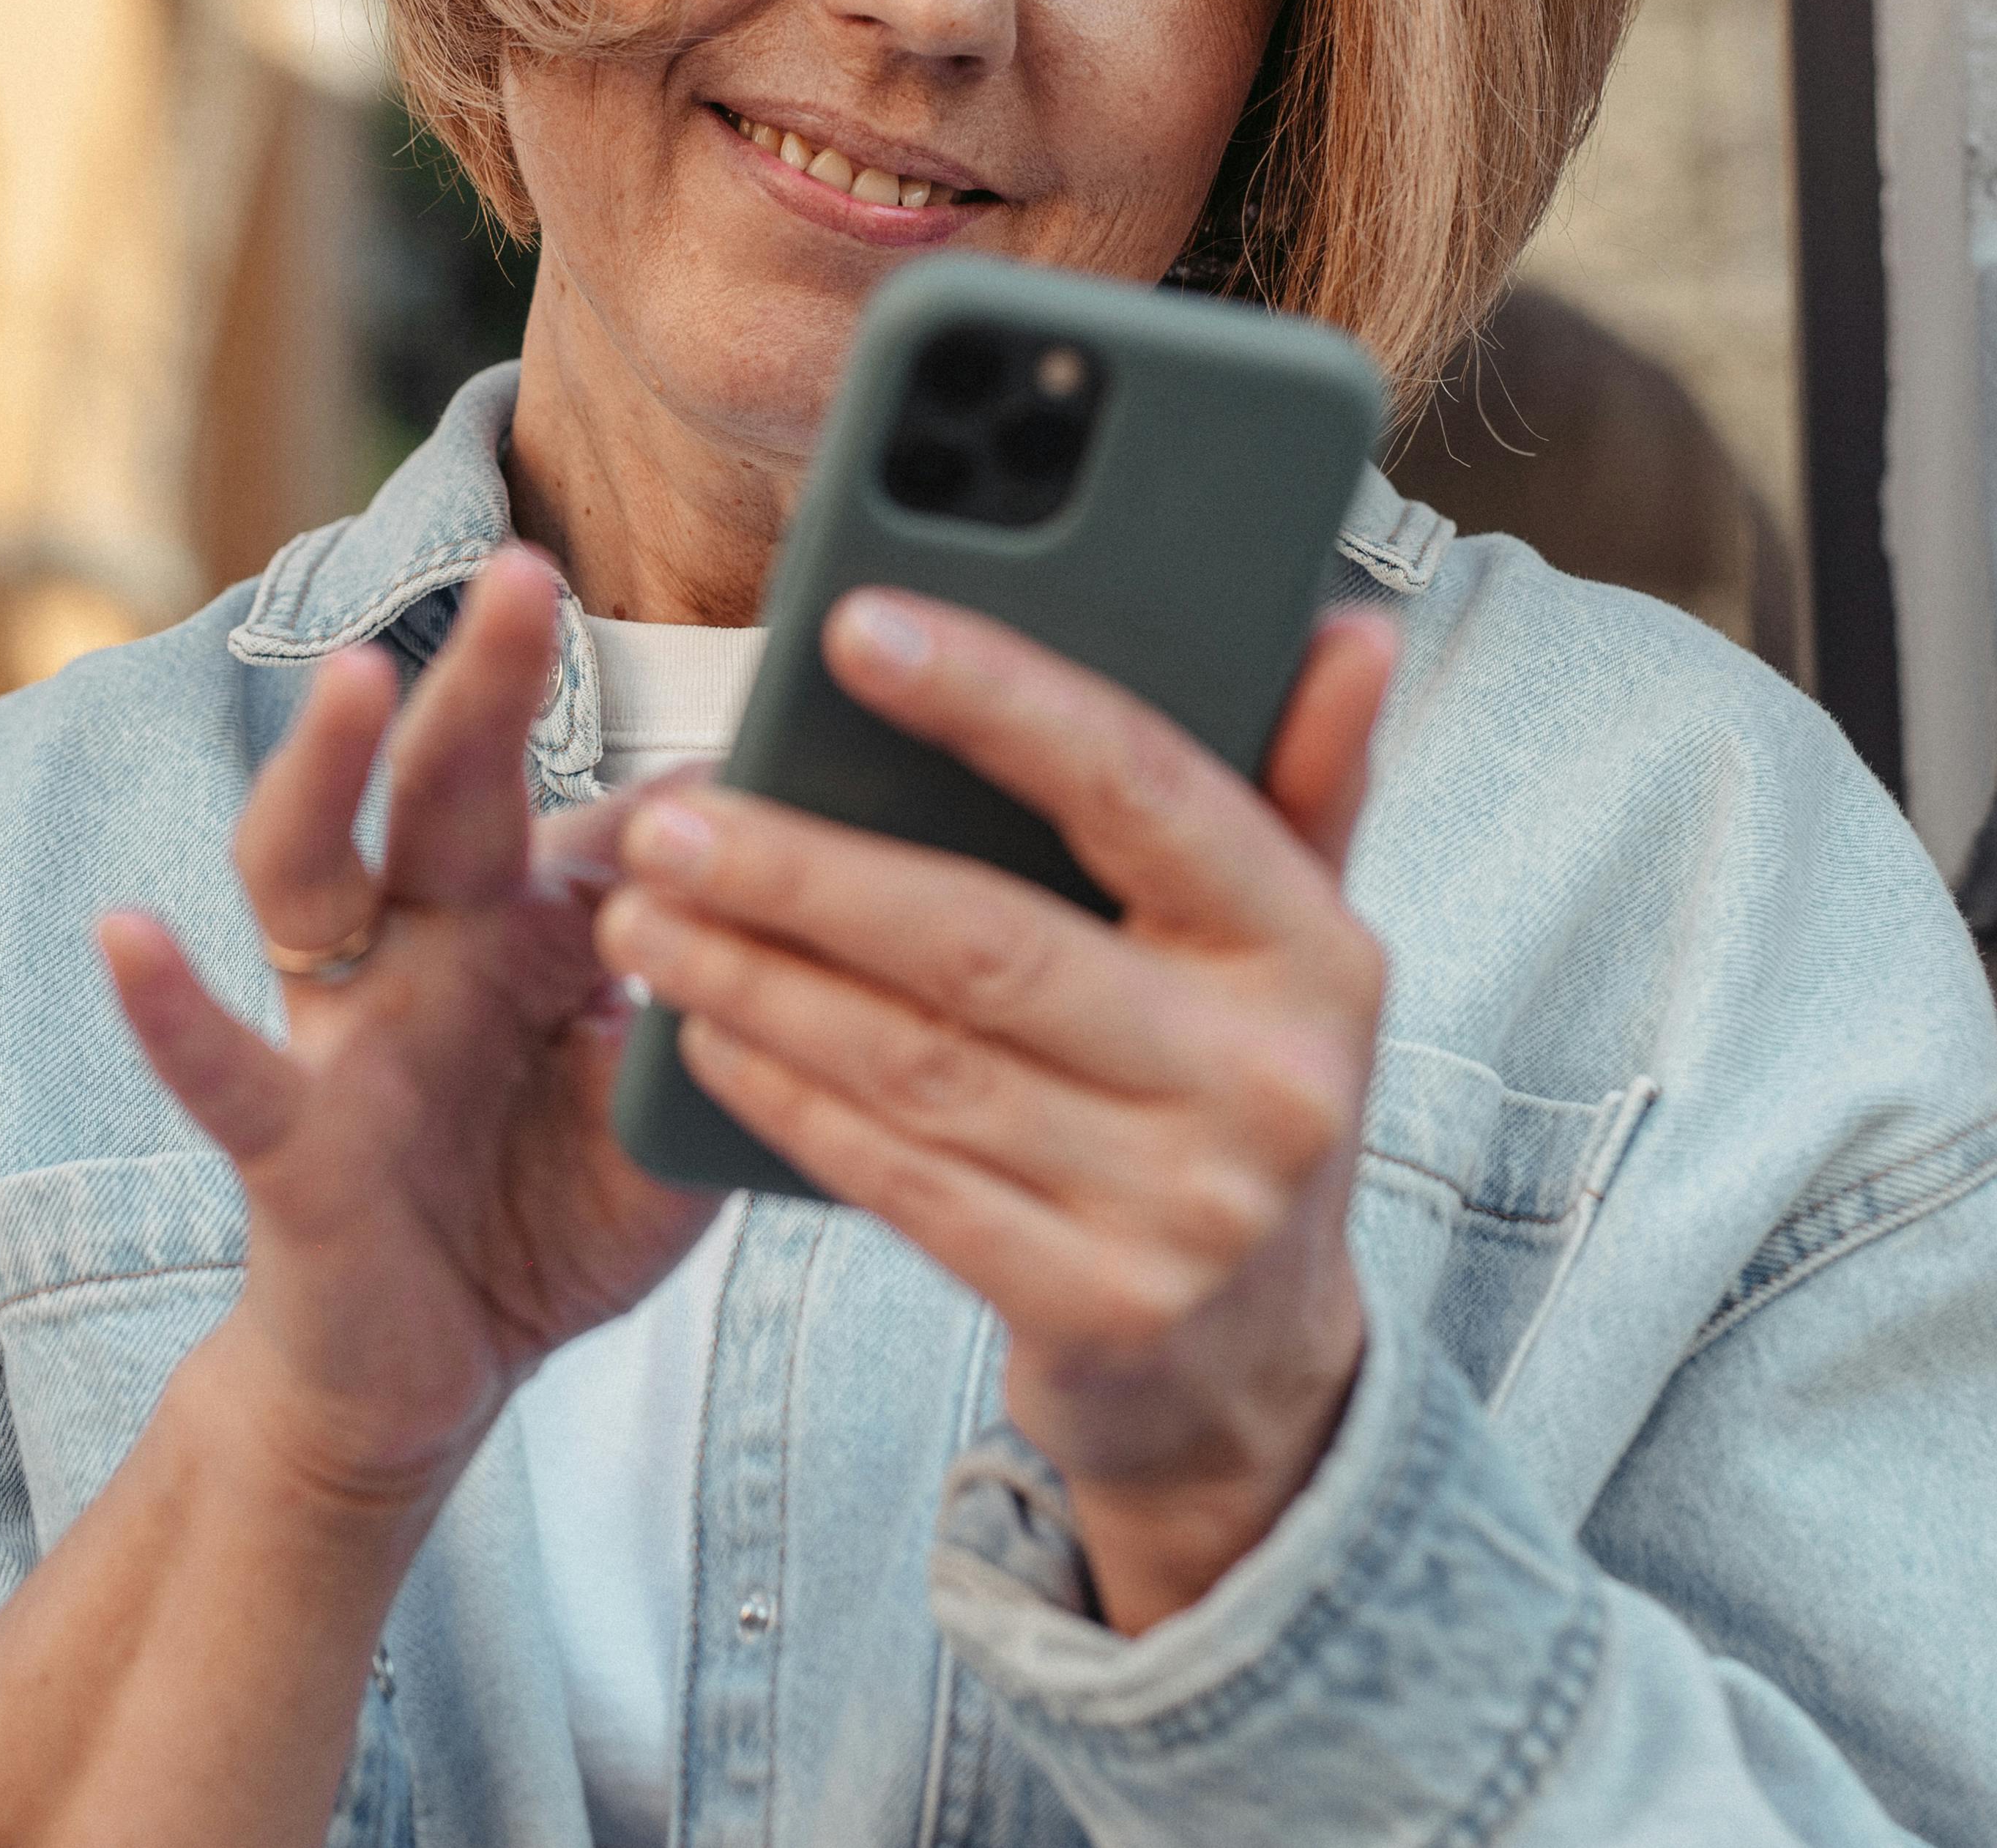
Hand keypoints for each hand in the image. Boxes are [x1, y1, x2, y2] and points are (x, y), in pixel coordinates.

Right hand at [97, 547, 719, 1512]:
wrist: (424, 1382)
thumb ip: (724, 1024)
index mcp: (537, 933)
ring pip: (312, 870)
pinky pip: (221, 1063)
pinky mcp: (288, 1139)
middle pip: (449, 786)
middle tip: (529, 567)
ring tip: (358, 677)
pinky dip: (169, 1004)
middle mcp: (431, 948)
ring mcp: (347, 1030)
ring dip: (329, 769)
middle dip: (487, 676)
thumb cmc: (550, 1223)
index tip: (767, 695)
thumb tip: (809, 902)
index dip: (684, 780)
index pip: (609, 823)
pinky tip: (129, 934)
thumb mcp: (666, 1122)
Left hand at [591, 590, 1397, 1631]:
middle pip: (988, 941)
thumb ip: (1304, 781)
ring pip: (921, 1064)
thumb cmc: (1232, 1093)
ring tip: (645, 916)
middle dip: (805, 871)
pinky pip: (903, 1178)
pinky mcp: (1095, 1308)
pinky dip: (790, 1099)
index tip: (852, 626)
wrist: (1253, 1370)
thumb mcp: (1294, 947)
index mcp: (1316, 948)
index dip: (994, 699)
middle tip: (667, 815)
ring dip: (760, 983)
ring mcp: (1185, 1207)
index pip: (1139, 788)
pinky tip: (706, 1040)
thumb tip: (1351, 626)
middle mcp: (1266, 1078)